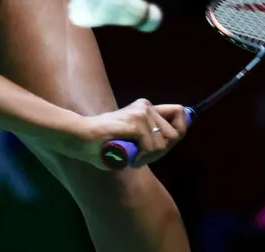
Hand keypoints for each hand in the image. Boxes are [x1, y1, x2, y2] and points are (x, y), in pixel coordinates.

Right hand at [64, 99, 187, 169]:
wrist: (82, 138)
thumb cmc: (105, 143)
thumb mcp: (133, 138)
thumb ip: (151, 136)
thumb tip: (174, 137)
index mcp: (145, 108)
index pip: (179, 112)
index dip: (182, 127)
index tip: (172, 139)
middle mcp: (145, 107)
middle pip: (174, 135)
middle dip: (160, 152)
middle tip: (141, 155)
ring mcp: (141, 113)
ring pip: (163, 144)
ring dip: (149, 157)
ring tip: (131, 154)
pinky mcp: (136, 121)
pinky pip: (151, 147)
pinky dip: (141, 158)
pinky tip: (129, 156)